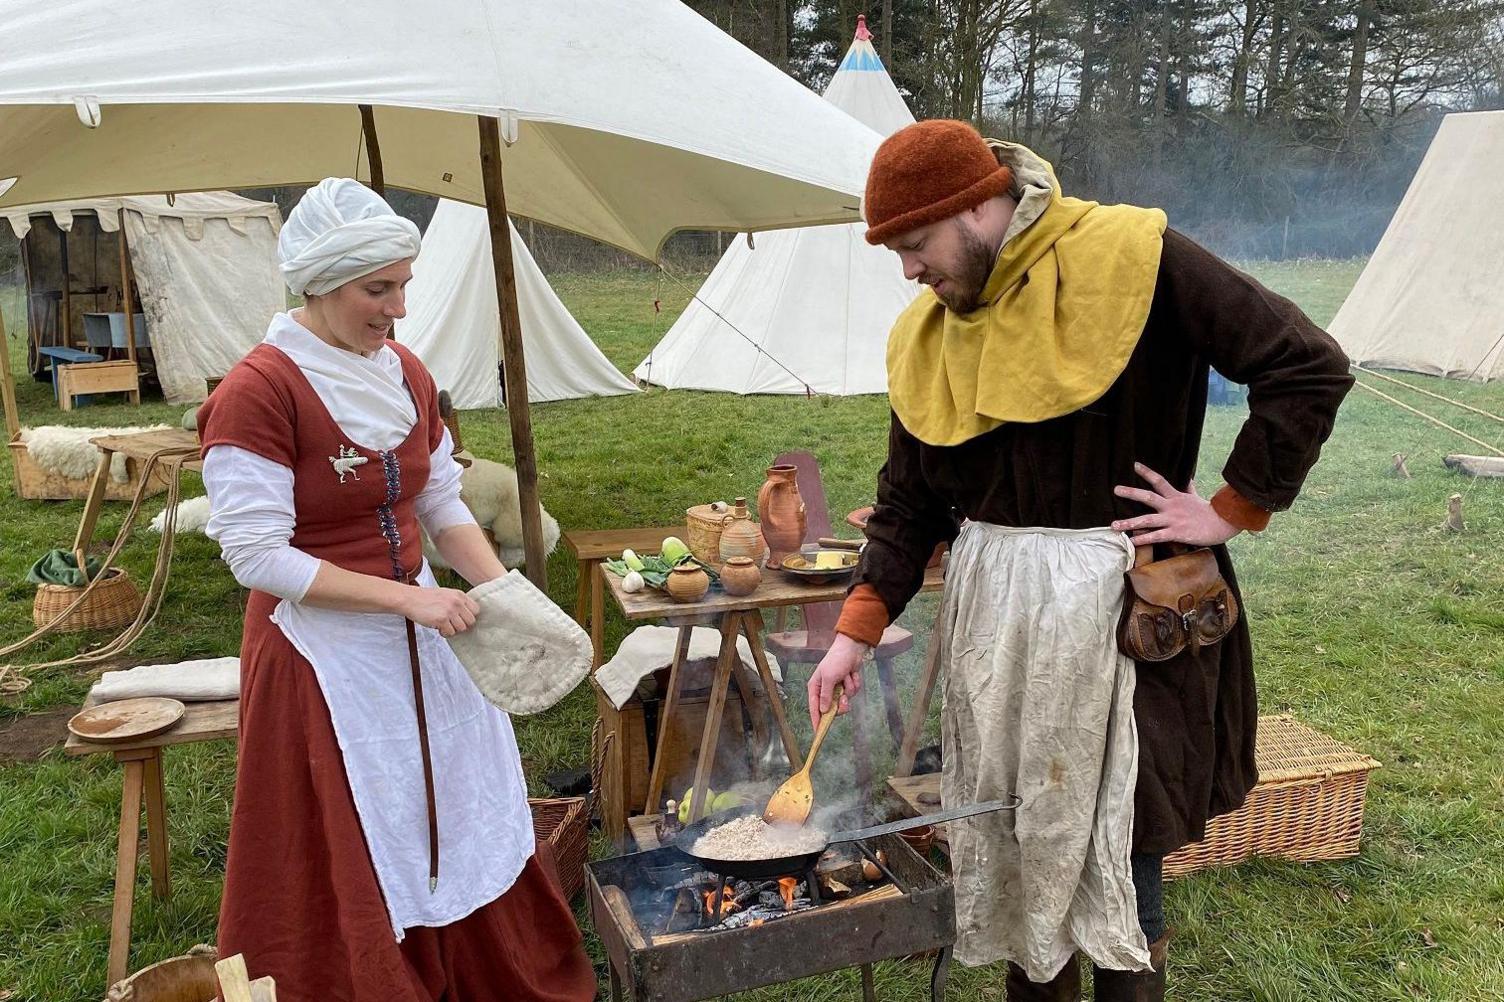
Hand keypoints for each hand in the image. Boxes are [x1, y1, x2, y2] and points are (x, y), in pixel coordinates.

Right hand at [401, 586, 479, 636]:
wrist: (409, 599)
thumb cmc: (426, 598)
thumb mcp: (446, 594)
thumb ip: (458, 602)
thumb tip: (469, 617)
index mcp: (459, 595)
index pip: (476, 610)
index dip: (468, 616)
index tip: (460, 618)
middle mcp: (457, 602)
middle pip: (471, 621)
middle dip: (461, 624)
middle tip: (450, 623)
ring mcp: (450, 611)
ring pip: (462, 628)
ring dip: (452, 629)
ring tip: (443, 625)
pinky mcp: (441, 620)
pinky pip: (450, 633)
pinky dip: (444, 633)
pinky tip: (437, 627)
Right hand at [806, 634, 867, 727]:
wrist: (852, 648)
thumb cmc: (836, 660)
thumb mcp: (829, 678)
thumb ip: (825, 695)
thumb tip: (823, 711)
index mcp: (815, 687)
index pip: (814, 708)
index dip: (816, 720)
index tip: (818, 732)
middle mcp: (825, 689)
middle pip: (832, 708)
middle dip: (840, 703)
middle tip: (844, 698)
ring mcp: (837, 688)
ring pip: (845, 700)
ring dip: (849, 689)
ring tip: (847, 677)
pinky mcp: (847, 685)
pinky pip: (853, 692)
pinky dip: (854, 683)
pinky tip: (851, 674)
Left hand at [1111, 463, 1239, 546]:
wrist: (1223, 523)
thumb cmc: (1209, 512)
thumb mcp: (1196, 497)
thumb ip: (1189, 488)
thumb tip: (1188, 478)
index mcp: (1176, 497)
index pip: (1159, 481)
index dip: (1147, 472)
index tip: (1134, 465)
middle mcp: (1171, 506)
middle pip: (1148, 497)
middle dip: (1131, 493)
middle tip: (1116, 489)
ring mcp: (1173, 520)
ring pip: (1147, 520)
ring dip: (1129, 522)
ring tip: (1114, 525)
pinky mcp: (1176, 533)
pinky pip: (1156, 536)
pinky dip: (1143, 538)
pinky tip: (1131, 541)